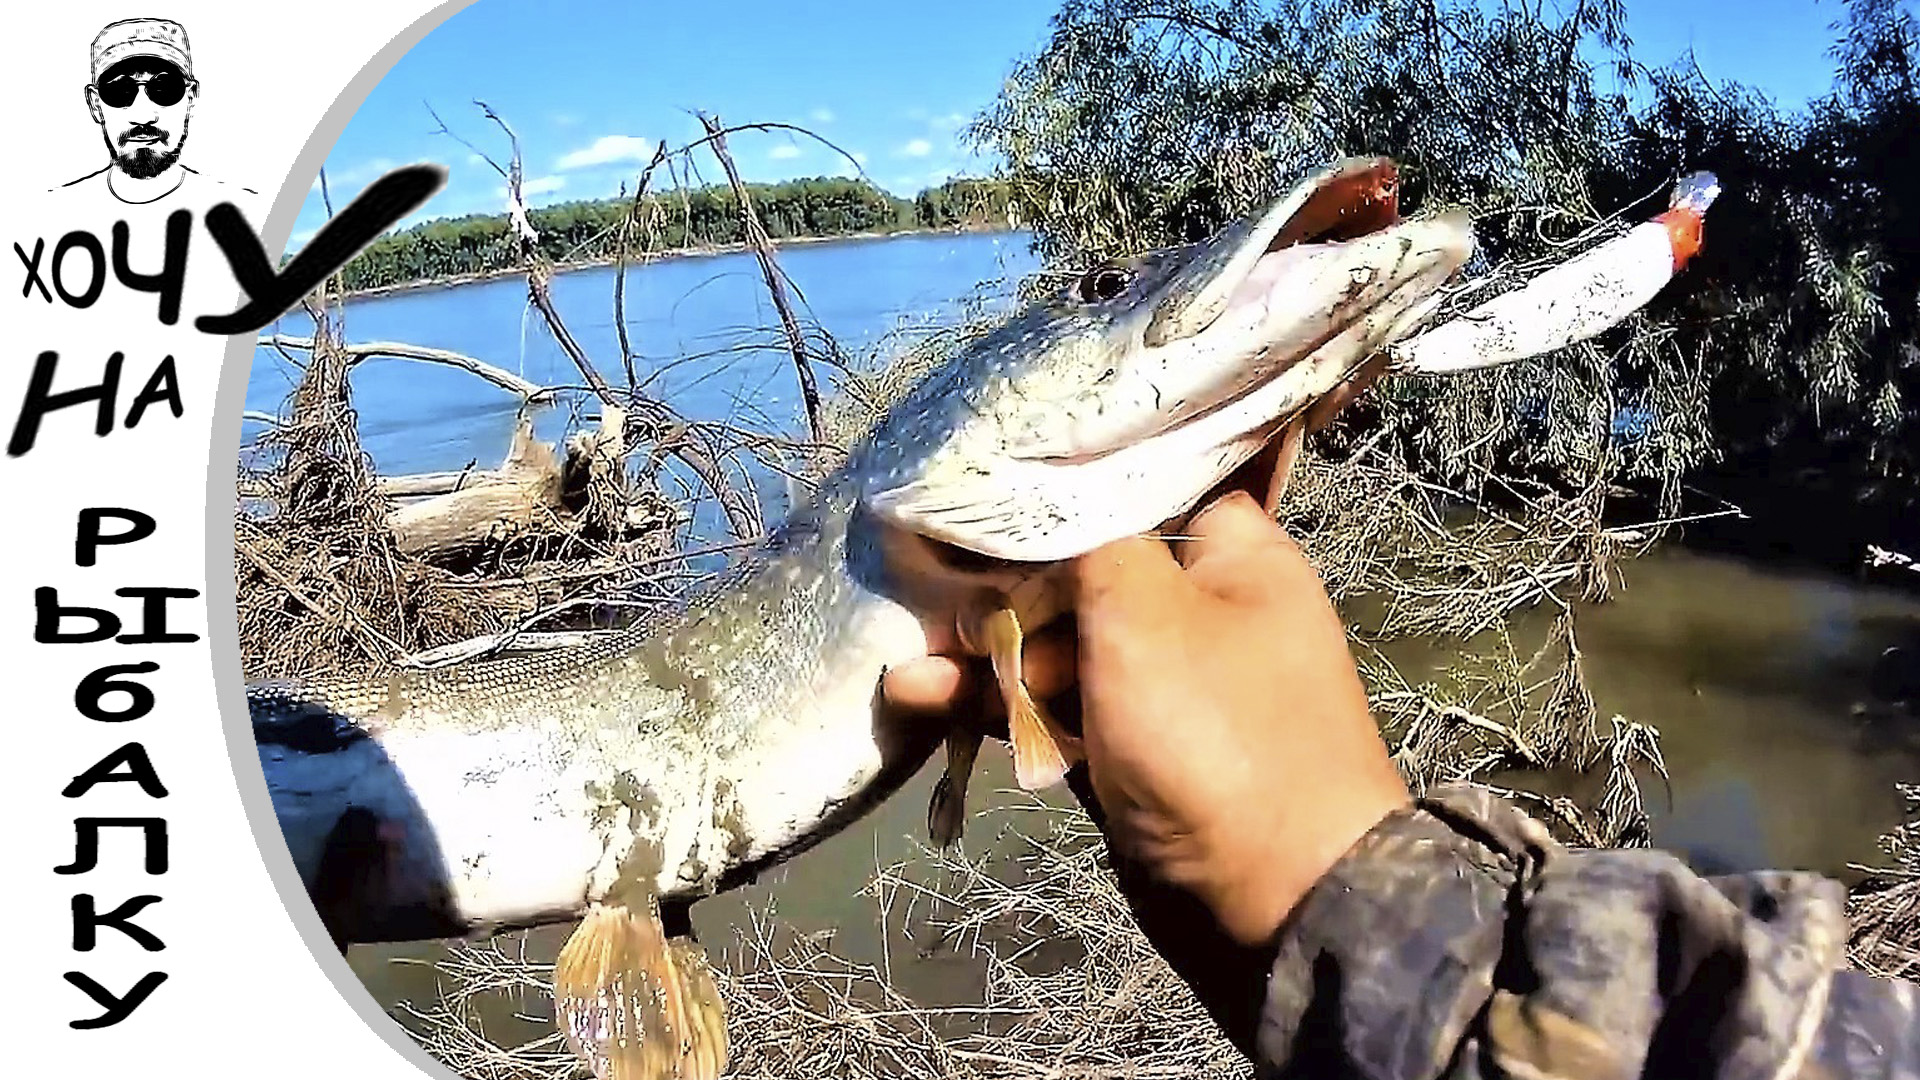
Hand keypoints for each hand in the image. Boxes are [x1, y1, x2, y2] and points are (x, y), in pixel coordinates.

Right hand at [883, 359, 1408, 1038]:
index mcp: (1232, 554)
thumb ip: (1080, 542)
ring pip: (1057, 646)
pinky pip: (1054, 712)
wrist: (1274, 902)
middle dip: (1002, 582)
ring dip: (985, 653)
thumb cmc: (1216, 732)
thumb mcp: (1143, 609)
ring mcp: (1162, 686)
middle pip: (1083, 568)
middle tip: (932, 591)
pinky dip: (999, 707)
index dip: (1061, 483)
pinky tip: (926, 700)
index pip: (1142, 485)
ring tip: (914, 664)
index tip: (980, 478)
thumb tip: (1029, 513)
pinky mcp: (1129, 751)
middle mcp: (1200, 610)